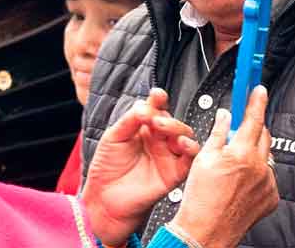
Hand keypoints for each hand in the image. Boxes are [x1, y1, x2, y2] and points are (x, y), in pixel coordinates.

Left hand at [83, 88, 200, 245]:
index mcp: (144, 129)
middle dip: (165, 117)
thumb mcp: (113, 137)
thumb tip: (144, 105)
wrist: (104, 198)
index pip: (156, 109)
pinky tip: (181, 143)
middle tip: (153, 119)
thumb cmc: (107, 168)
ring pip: (184, 136)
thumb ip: (129, 120)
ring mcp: (167, 155)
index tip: (157, 95)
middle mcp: (159, 140)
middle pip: (171, 121)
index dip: (158, 100)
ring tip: (162, 127)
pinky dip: (190, 149)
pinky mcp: (174, 172)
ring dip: (177, 128)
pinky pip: (190, 159)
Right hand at [170, 85, 278, 247]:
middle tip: (238, 130)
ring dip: (253, 153)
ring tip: (233, 166)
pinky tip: (240, 182)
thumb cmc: (200, 199)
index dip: (257, 100)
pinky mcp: (271, 197)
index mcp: (241, 153)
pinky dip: (257, 174)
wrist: (206, 231)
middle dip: (252, 128)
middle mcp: (259, 167)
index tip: (259, 89)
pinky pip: (268, 176)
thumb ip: (218, 133)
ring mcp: (267, 183)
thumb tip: (225, 116)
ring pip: (265, 156)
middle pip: (262, 134)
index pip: (254, 118)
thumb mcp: (203, 158)